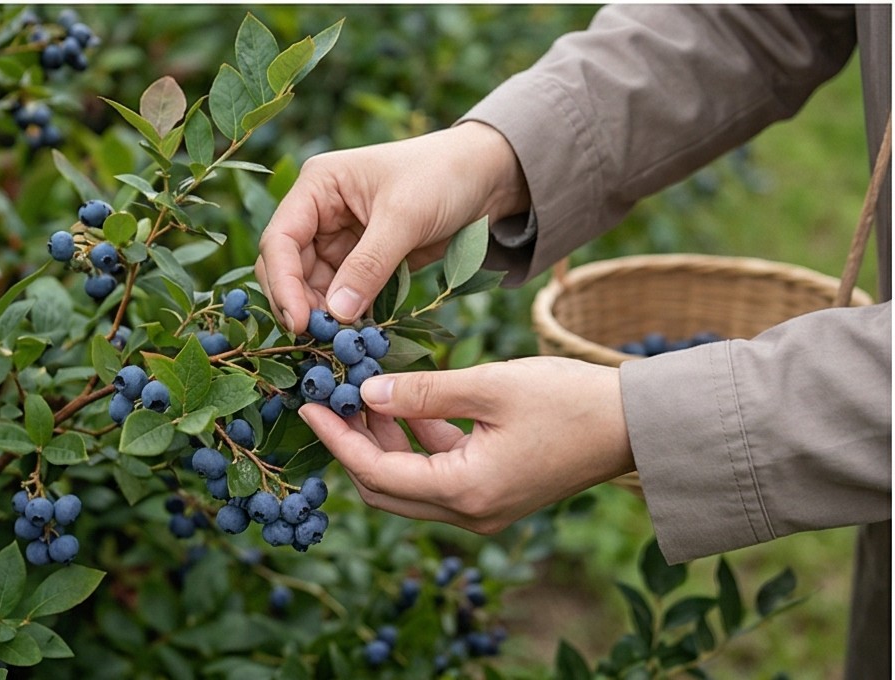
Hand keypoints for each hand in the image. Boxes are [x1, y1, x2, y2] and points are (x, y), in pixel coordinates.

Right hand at [255, 121, 528, 332]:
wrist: (487, 177)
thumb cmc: (443, 176)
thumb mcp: (405, 217)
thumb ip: (369, 265)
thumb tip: (338, 314)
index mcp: (318, 187)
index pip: (281, 240)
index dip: (283, 283)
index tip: (299, 322)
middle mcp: (319, 213)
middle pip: (289, 268)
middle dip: (300, 304)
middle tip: (320, 341)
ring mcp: (339, 240)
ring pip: (313, 287)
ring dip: (324, 316)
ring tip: (342, 343)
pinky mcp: (362, 262)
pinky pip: (343, 295)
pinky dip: (347, 316)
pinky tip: (357, 336)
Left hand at [297, 357, 635, 533]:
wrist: (634, 425)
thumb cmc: (569, 400)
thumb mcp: (490, 386)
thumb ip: (423, 393)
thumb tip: (366, 393)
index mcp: (465, 492)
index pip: (374, 473)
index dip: (335, 438)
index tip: (306, 404)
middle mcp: (469, 514)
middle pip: (384, 489)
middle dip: (352, 445)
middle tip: (331, 398)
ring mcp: (483, 509)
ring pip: (409, 484)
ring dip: (383, 444)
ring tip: (365, 393)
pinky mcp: (495, 495)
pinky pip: (438, 477)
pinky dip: (416, 446)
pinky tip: (408, 406)